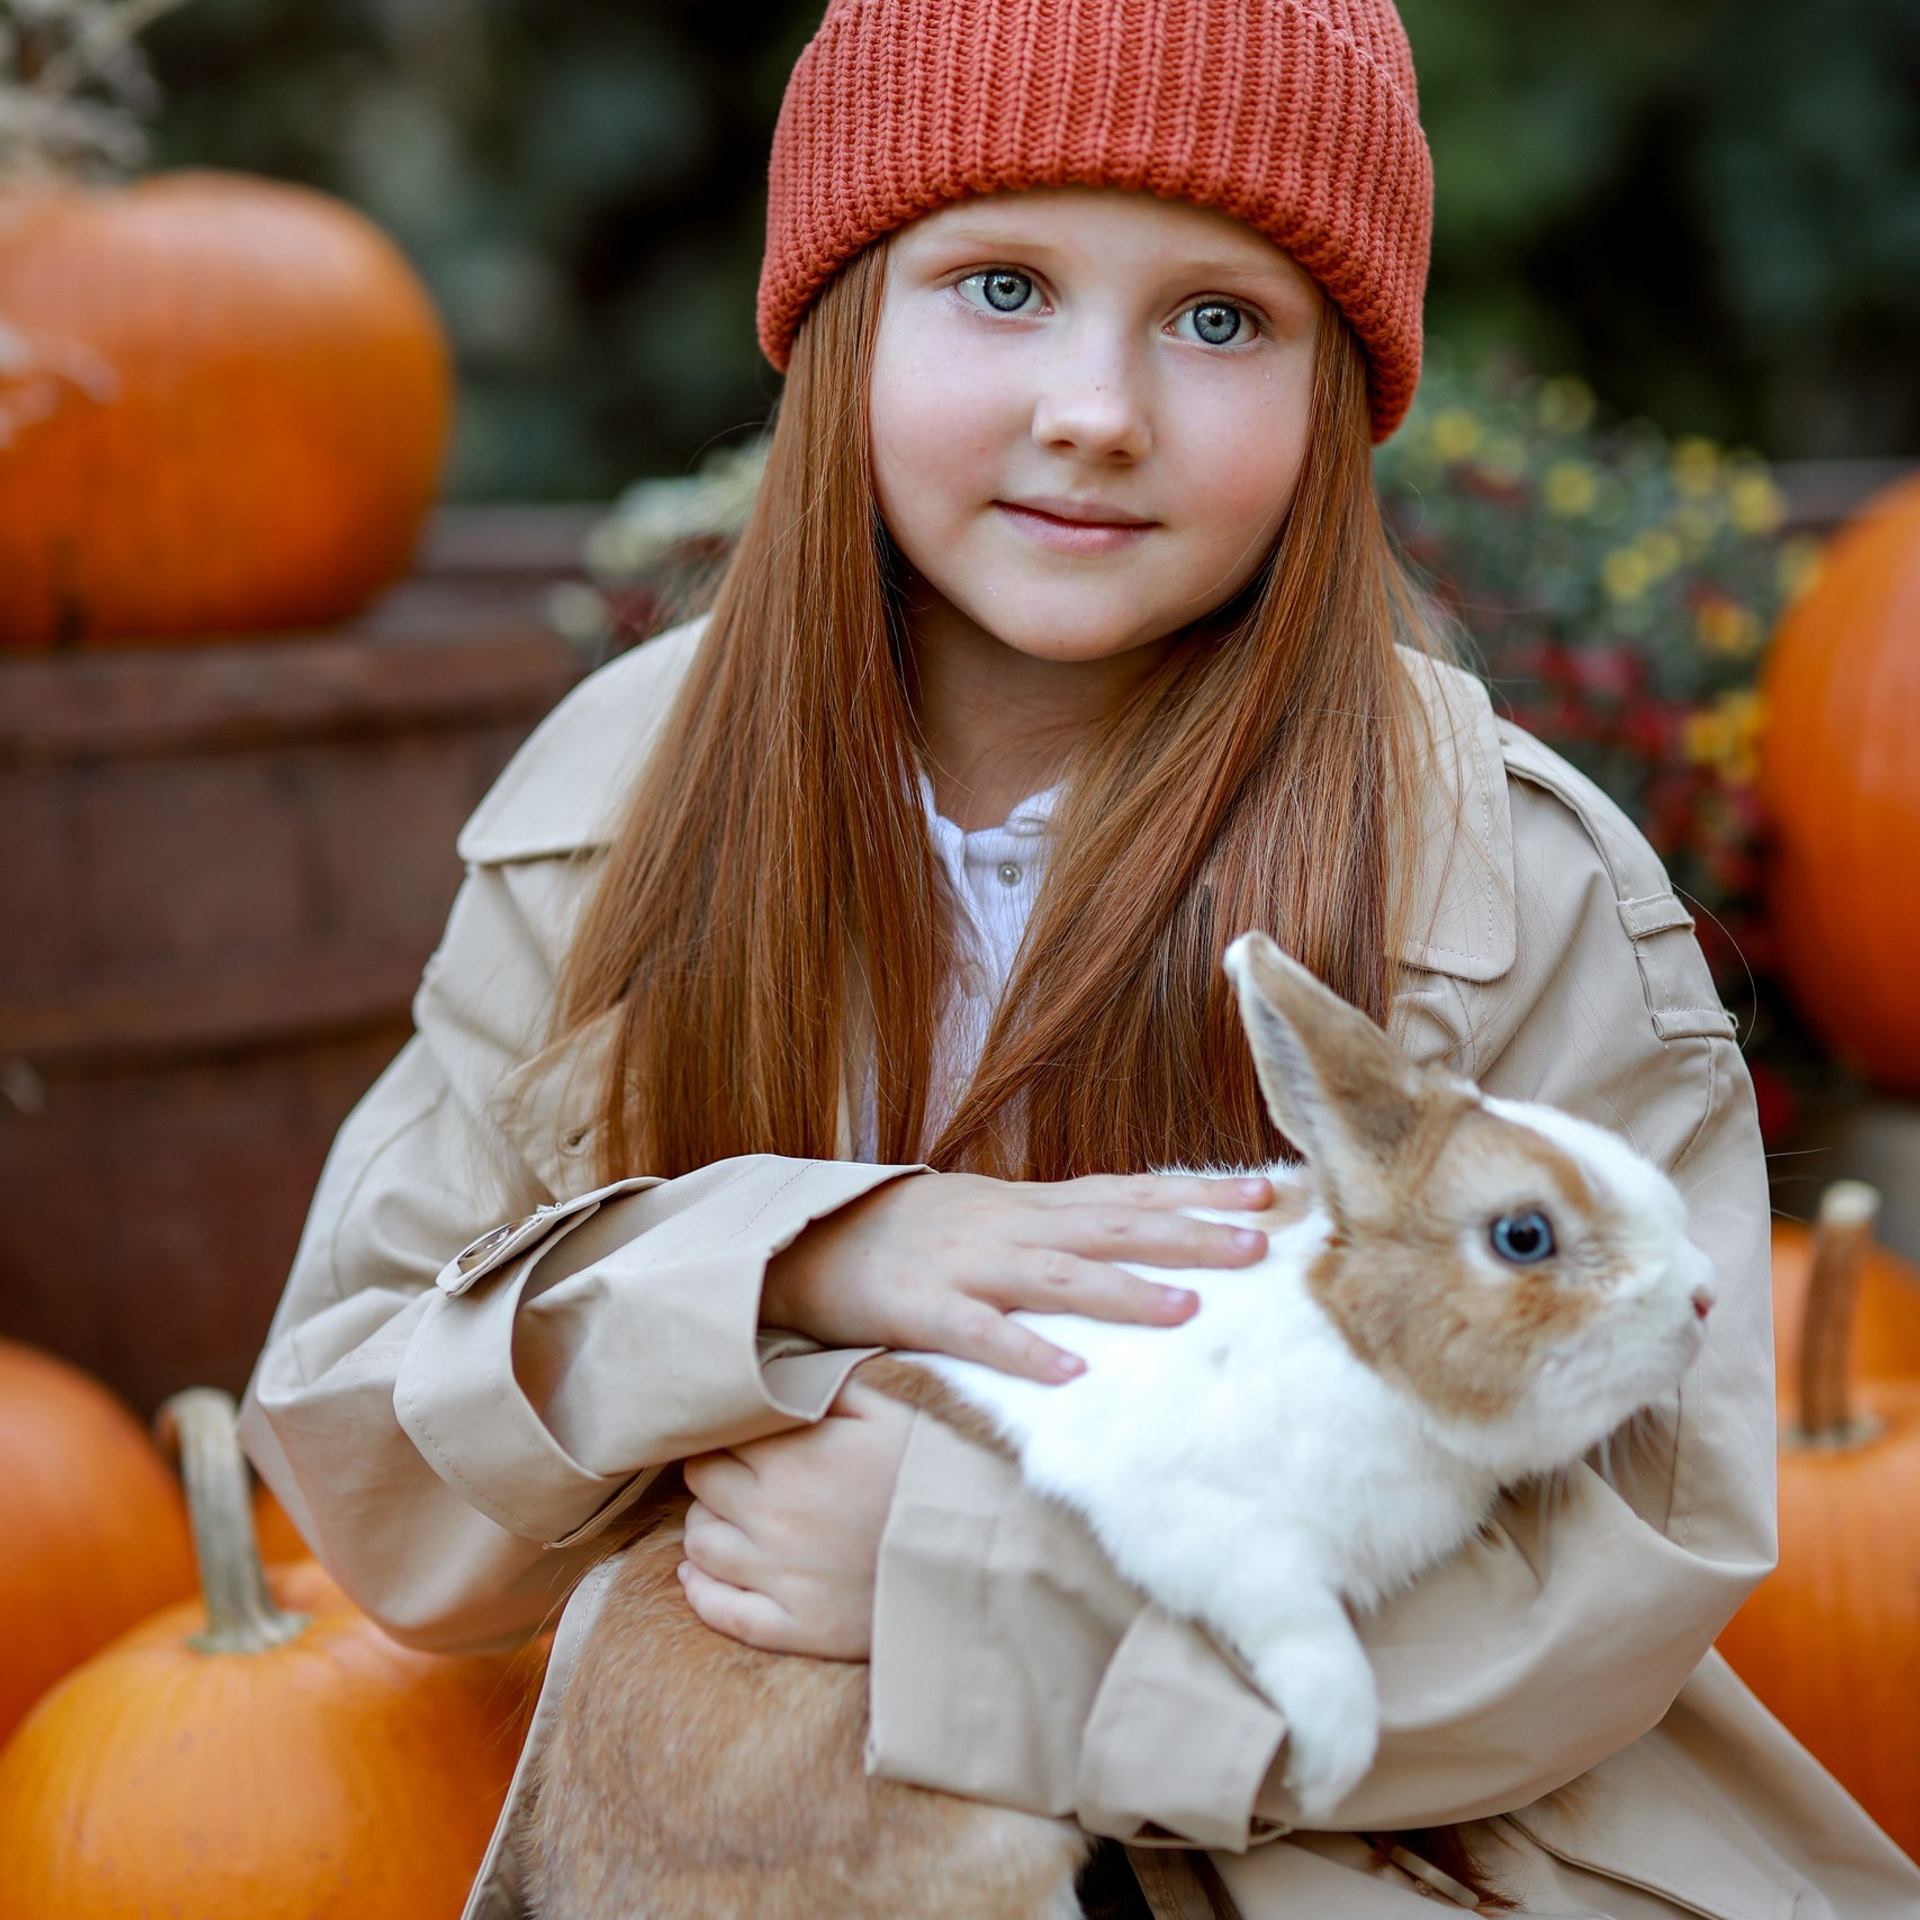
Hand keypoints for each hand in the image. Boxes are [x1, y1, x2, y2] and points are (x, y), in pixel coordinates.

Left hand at [678, 1378, 912, 1657]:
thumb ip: (831, 1382)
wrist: (984, 1550)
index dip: (732, 1430)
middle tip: (742, 1471)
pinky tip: (698, 1575)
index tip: (751, 1432)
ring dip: (707, 1525)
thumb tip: (782, 1369)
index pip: (720, 1436)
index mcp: (793, 1458)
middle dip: (715, 1473)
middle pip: (701, 1484)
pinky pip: (723, 1613)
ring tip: (731, 1516)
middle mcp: (773, 1517)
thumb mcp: (893, 1405)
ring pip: (700, 1545)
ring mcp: (781, 1578)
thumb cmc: (938, 1467)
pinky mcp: (799, 1627)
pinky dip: (701, 1592)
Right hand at [761, 1168, 1274, 1382]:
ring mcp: (965, 1262)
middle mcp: (1010, 1224)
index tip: (1272, 1193)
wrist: (809, 1236)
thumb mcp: (997, 1217)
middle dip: (1188, 1234)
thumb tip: (1147, 1242)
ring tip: (1188, 1311)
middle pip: (1113, 1226)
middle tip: (1261, 1248)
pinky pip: (976, 1330)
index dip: (1201, 1192)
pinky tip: (1069, 1373)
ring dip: (1124, 1292)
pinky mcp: (918, 1306)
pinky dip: (1023, 1349)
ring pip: (1057, 1274)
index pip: (1132, 1191)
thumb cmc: (916, 1235)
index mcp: (1032, 1204)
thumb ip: (1064, 1229)